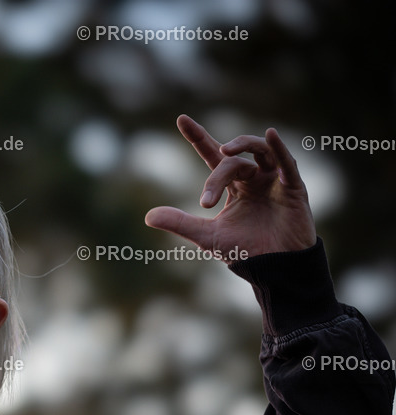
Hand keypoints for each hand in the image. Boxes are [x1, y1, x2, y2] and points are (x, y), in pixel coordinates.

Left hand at [145, 115, 315, 261]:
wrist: (274, 269)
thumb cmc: (245, 251)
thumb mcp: (207, 236)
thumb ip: (180, 223)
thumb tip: (148, 216)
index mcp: (233, 185)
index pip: (212, 154)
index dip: (198, 137)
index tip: (181, 119)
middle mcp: (253, 177)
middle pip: (231, 163)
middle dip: (216, 178)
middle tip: (206, 202)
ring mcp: (274, 180)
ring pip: (258, 152)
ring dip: (243, 146)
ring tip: (226, 150)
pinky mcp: (293, 187)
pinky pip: (287, 162)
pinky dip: (279, 148)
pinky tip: (270, 134)